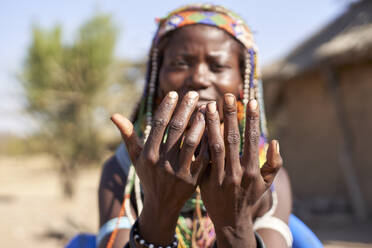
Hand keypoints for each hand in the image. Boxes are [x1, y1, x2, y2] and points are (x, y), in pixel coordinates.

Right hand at [111, 91, 207, 244]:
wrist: (162, 205)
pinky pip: (204, 156)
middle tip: (193, 94)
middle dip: (185, 109)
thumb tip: (114, 114)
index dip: (167, 107)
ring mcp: (179, 172)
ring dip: (199, 122)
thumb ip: (128, 135)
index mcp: (148, 155)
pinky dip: (208, 140)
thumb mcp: (136, 158)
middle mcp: (163, 163)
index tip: (174, 94)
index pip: (159, 125)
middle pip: (176, 129)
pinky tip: (213, 127)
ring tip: (205, 107)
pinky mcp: (194, 180)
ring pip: (192, 141)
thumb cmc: (148, 176)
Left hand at [200, 94, 281, 246]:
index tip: (250, 101)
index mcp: (252, 171)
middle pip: (232, 139)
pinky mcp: (205, 180)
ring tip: (209, 106)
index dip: (251, 120)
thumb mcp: (266, 184)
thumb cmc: (250, 198)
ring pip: (214, 146)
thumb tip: (276, 142)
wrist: (230, 220)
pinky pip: (202, 158)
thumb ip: (274, 164)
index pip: (252, 140)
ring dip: (211, 125)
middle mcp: (236, 173)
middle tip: (226, 96)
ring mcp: (219, 177)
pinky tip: (197, 126)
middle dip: (229, 116)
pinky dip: (200, 141)